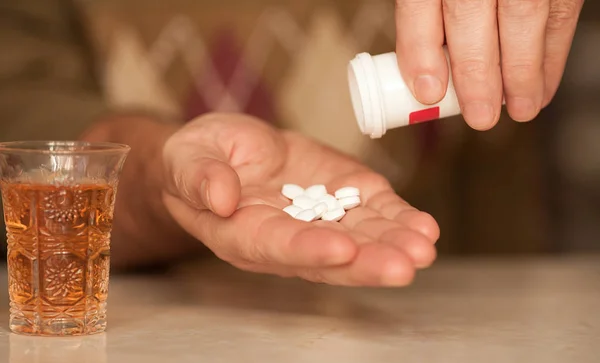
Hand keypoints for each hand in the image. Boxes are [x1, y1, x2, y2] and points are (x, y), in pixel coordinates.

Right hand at [161, 113, 438, 286]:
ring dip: (393, 245)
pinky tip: (423, 227)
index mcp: (244, 234)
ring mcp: (317, 219)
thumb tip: (220, 197)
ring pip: (359, 239)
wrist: (228, 152)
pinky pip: (372, 213)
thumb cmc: (200, 158)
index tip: (342, 249)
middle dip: (367, 262)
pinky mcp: (340, 197)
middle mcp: (286, 238)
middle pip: (328, 257)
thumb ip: (199, 177)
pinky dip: (398, 219)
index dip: (309, 249)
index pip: (277, 247)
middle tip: (404, 265)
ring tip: (424, 246)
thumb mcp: (187, 158)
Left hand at [395, 0, 584, 129]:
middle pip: (470, 12)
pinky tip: (542, 87)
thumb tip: (427, 80)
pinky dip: (553, 56)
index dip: (422, 50)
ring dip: (522, 71)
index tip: (429, 92)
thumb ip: (428, 21)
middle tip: (481, 115)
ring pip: (523, 14)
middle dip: (476, 71)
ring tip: (520, 108)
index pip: (419, 3)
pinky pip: (559, 15)